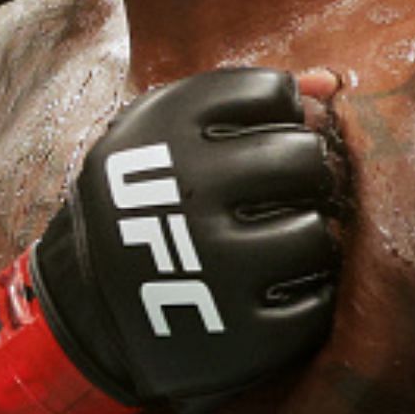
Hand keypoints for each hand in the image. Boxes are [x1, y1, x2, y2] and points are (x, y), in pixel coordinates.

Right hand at [0, 67, 342, 412]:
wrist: (87, 305)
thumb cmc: (140, 202)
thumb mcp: (159, 137)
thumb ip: (237, 103)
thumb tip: (327, 82)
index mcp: (162, 130)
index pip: (269, 92)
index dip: (281, 112)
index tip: (264, 134)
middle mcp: (185, 189)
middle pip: (304, 158)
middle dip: (306, 172)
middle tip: (286, 189)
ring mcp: (212, 263)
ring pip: (317, 233)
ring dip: (309, 238)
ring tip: (280, 240)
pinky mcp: (239, 331)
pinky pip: (317, 302)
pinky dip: (307, 295)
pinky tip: (276, 285)